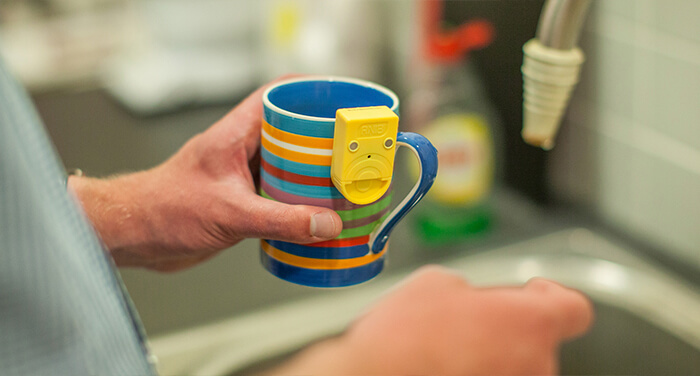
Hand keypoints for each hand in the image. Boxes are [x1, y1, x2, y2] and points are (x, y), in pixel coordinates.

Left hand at [69, 78, 341, 271]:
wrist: (135, 236)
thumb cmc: (164, 210)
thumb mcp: (230, 212)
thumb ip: (280, 219)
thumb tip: (326, 223)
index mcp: (235, 135)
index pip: (275, 96)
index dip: (308, 91)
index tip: (339, 98)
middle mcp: (240, 150)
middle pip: (289, 131)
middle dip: (320, 139)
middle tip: (349, 149)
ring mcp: (241, 176)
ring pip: (286, 165)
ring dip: (311, 174)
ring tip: (342, 182)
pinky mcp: (240, 202)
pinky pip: (277, 195)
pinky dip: (297, 203)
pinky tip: (315, 215)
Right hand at [269, 266, 593, 374]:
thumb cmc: (405, 340)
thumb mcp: (433, 283)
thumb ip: (467, 287)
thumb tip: (463, 297)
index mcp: (530, 322)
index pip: (574, 309)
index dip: (553, 297)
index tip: (535, 293)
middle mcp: (535, 364)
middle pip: (536, 340)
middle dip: (506, 328)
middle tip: (467, 322)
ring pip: (514, 366)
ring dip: (490, 356)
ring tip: (447, 350)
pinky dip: (476, 374)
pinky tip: (444, 368)